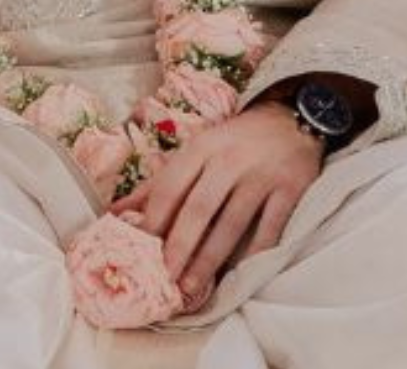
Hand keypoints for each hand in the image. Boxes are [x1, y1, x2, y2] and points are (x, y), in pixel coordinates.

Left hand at [114, 102, 322, 298]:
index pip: (171, 186)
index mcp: (201, 147)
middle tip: (164, 278)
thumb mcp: (196, 150)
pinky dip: (254, 254)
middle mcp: (229, 160)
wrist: (290, 121)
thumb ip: (159, 182)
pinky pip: (270, 229)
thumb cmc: (233, 142)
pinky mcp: (290, 189)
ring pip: (232, 224)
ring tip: (192, 285)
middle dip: (179, 245)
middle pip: (199, 208)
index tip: (138, 249)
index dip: (154, 219)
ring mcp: (261, 175)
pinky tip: (238, 274)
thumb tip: (116, 211)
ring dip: (210, 258)